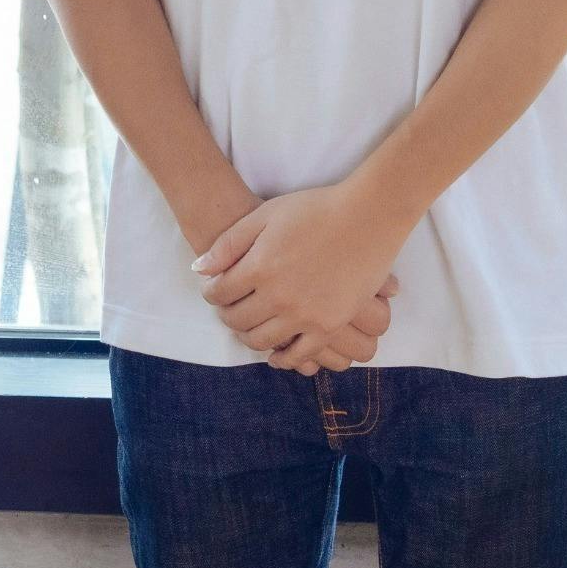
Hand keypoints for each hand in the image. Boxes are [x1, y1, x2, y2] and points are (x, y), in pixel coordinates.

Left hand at [196, 184, 409, 374]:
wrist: (367, 217)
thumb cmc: (314, 209)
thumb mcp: (264, 215)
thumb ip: (229, 244)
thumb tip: (199, 270)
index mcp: (259, 267)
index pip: (220, 293)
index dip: (212, 293)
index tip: (214, 290)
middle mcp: (278, 297)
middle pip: (237, 320)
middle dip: (227, 315)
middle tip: (229, 309)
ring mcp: (305, 315)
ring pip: (262, 341)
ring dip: (248, 336)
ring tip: (249, 327)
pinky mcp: (329, 326)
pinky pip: (299, 355)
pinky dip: (283, 358)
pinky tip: (276, 353)